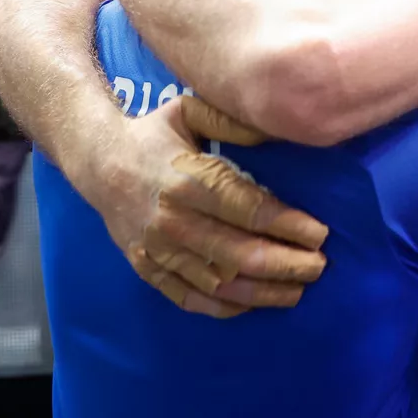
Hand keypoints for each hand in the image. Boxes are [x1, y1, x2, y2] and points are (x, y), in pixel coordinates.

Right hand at [75, 97, 328, 318]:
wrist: (96, 161)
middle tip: (319, 267)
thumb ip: (233, 120)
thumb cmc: (152, 134)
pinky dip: (223, 307)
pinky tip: (251, 305)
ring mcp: (158, 249)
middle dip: (285, 264)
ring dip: (263, 291)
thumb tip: (280, 128)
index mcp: (188, 179)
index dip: (289, 226)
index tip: (321, 234)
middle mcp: (173, 220)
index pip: (249, 210)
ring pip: (218, 281)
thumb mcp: (189, 111)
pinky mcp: (146, 268)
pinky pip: (189, 297)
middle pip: (240, 253)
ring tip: (296, 291)